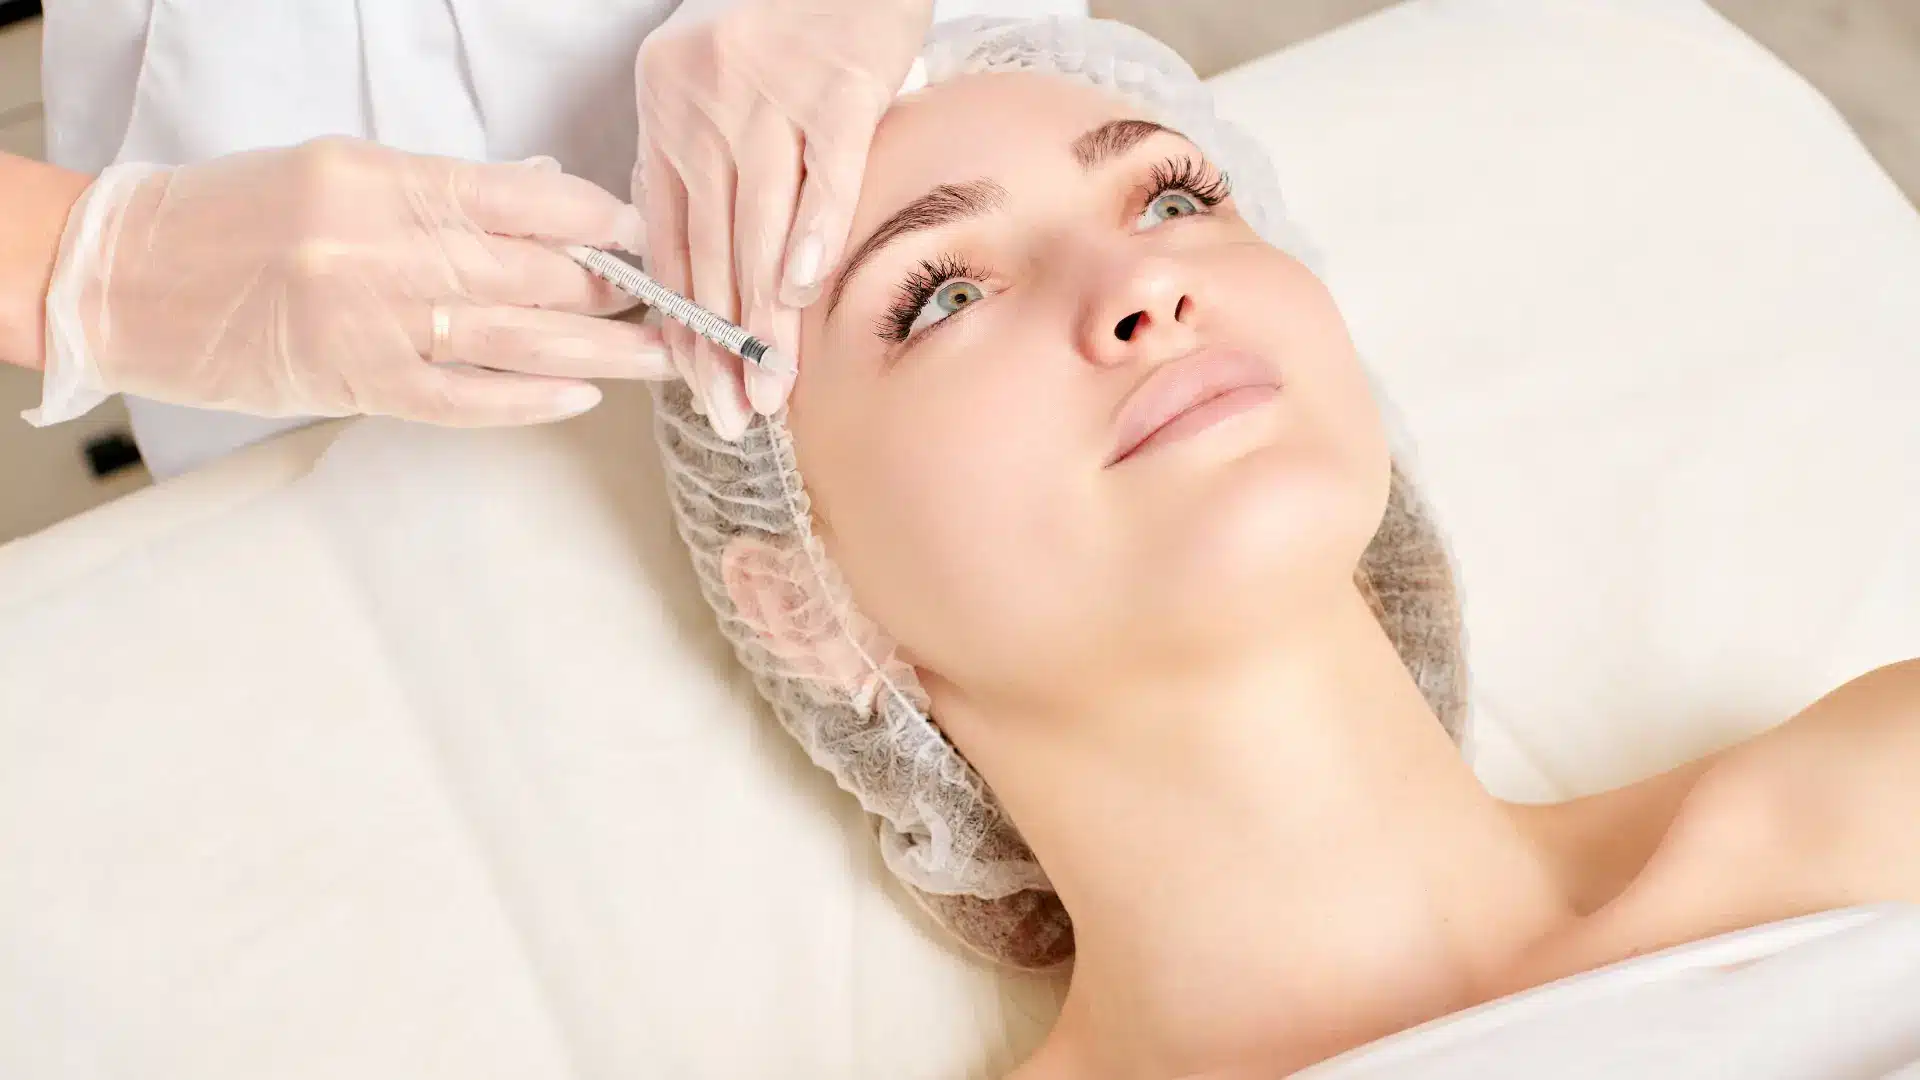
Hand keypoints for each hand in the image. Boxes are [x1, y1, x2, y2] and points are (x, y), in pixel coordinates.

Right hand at [36, 138, 667, 426]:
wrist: (126, 279)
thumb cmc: (233, 217)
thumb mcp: (338, 171)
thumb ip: (440, 191)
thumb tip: (541, 201)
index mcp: (380, 181)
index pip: (521, 198)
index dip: (597, 222)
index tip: (640, 236)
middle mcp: (383, 250)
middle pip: (534, 272)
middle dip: (614, 291)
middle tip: (668, 303)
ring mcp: (373, 323)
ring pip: (517, 338)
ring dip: (600, 351)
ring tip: (658, 357)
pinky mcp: (357, 384)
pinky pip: (465, 399)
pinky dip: (529, 400)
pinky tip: (579, 396)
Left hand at [635, 0, 933, 437]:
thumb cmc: (787, 18)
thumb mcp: (715, 81)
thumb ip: (700, 160)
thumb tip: (709, 268)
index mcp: (665, 108)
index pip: (667, 239)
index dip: (682, 322)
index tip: (697, 389)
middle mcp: (706, 104)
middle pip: (711, 246)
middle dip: (722, 345)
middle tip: (736, 415)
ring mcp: (771, 94)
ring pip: (760, 226)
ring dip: (764, 318)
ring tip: (774, 388)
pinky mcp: (839, 83)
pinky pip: (825, 173)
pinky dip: (814, 233)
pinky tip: (804, 292)